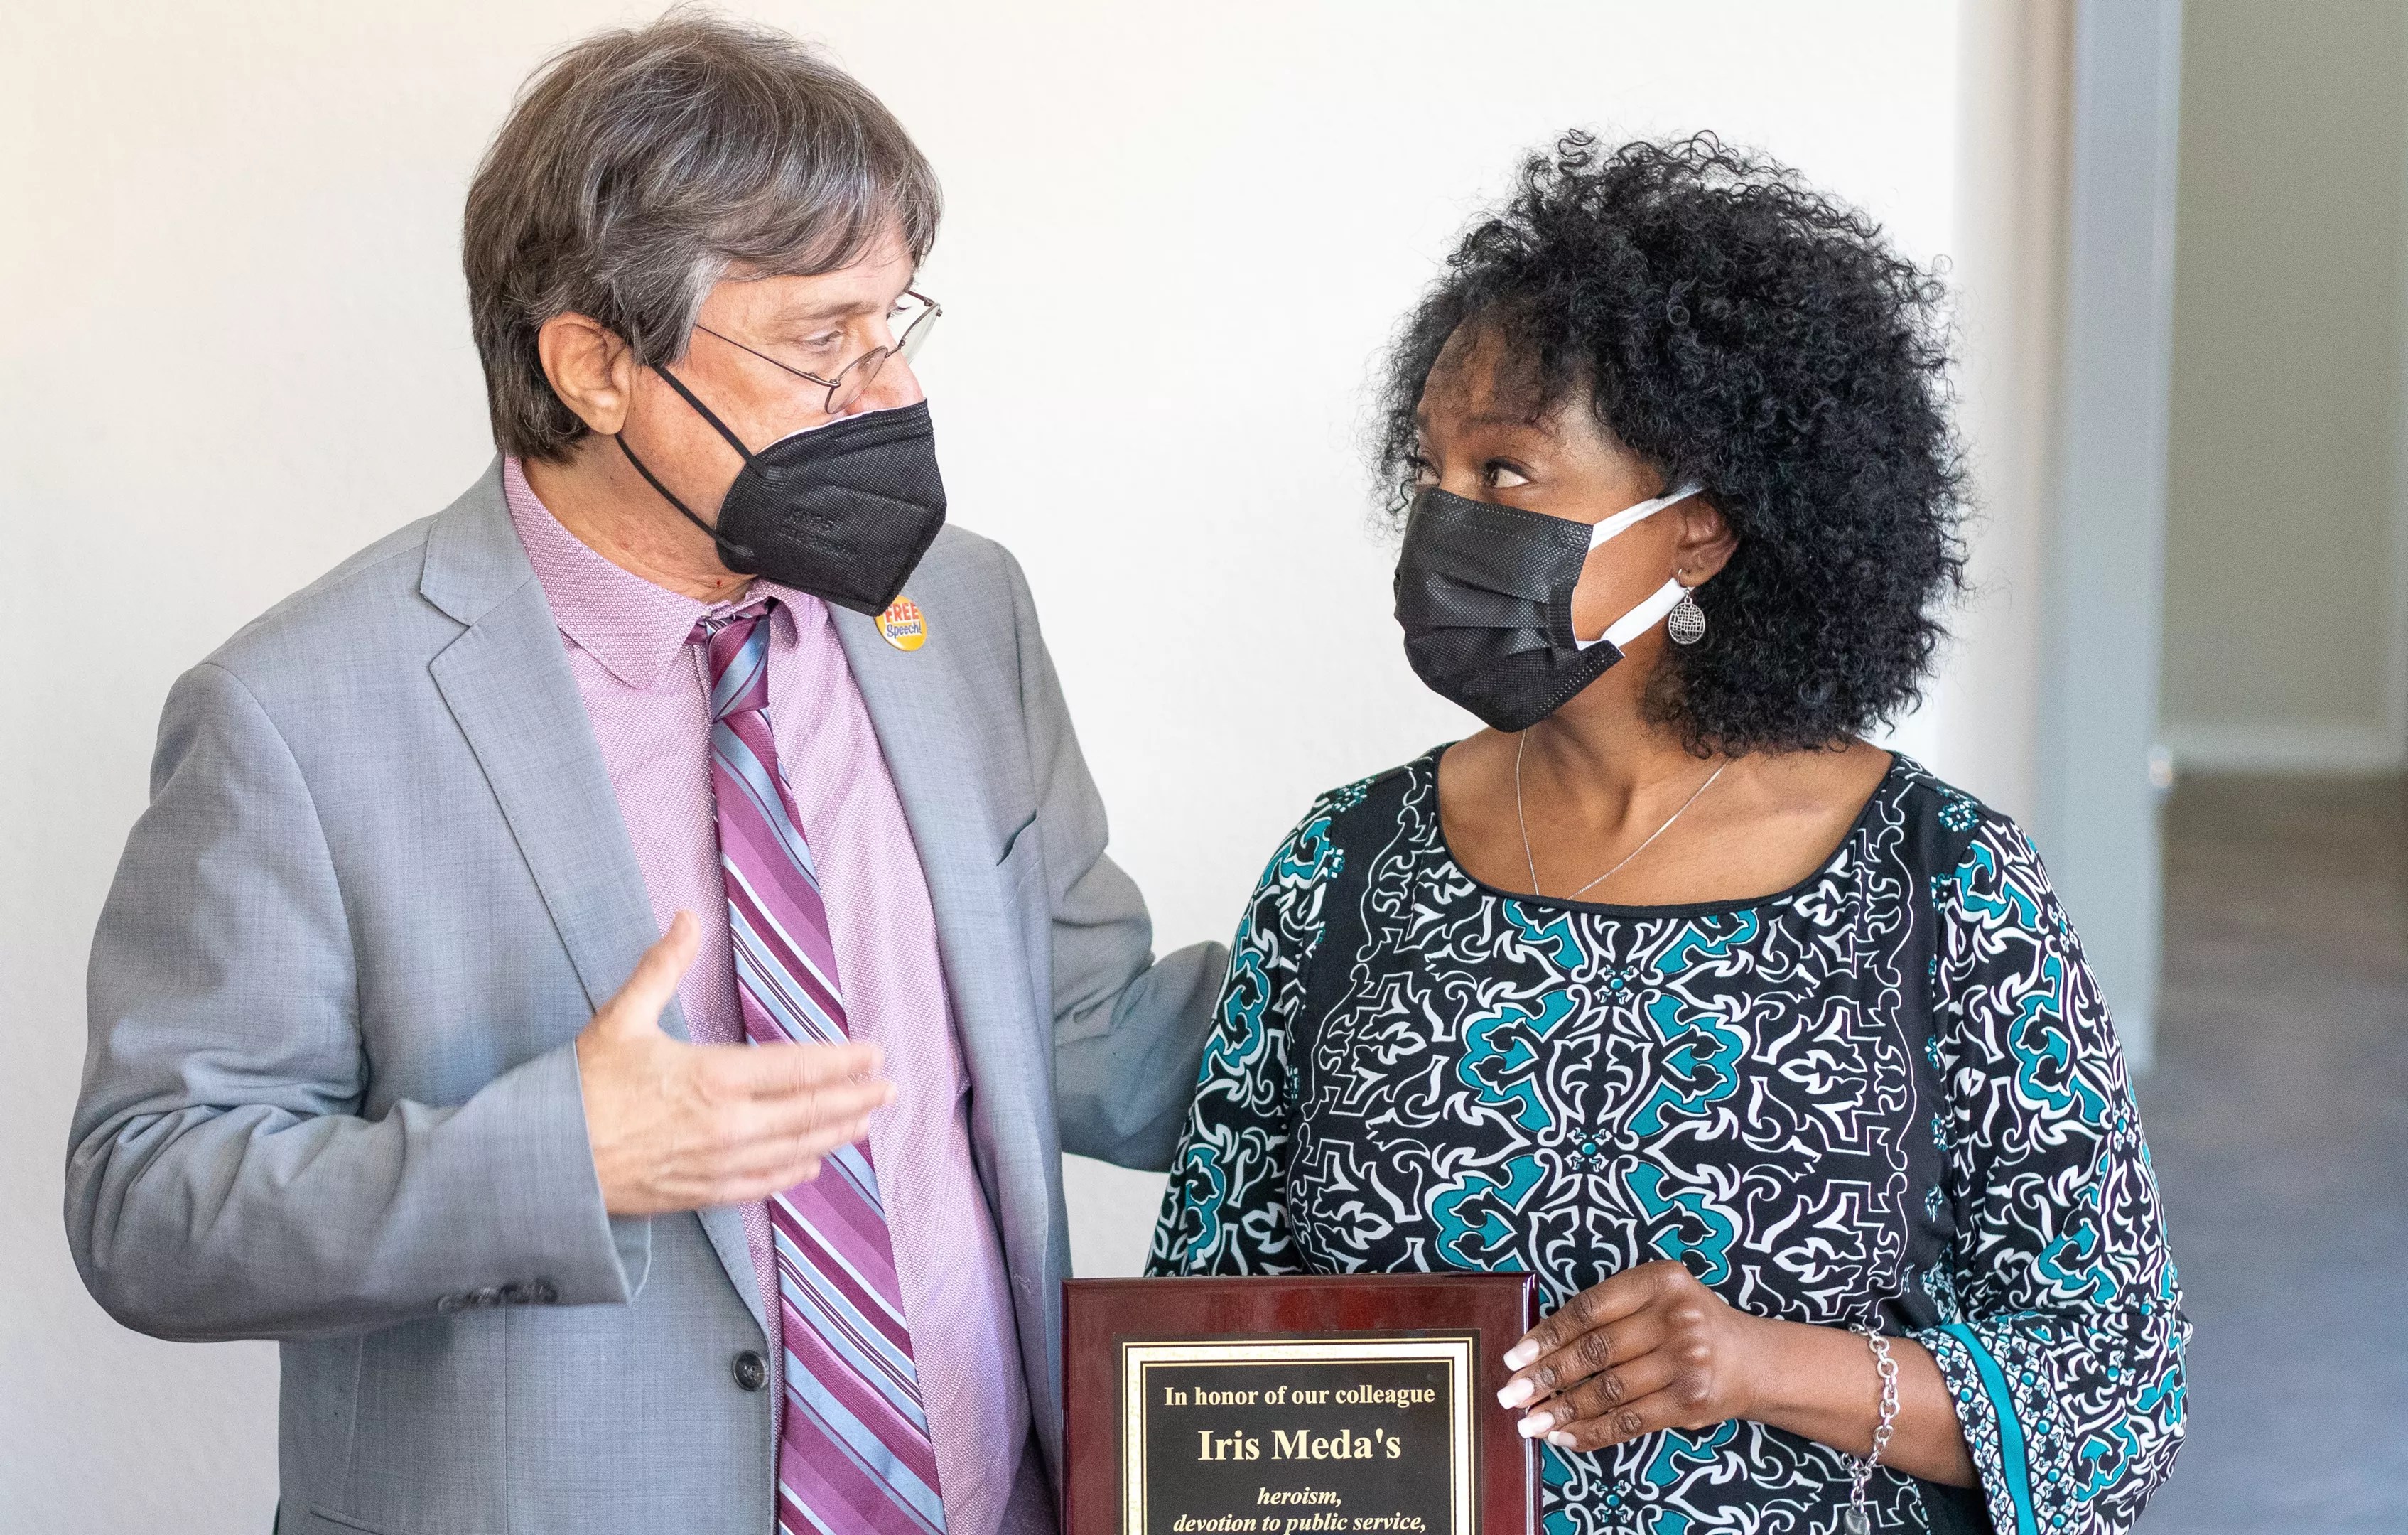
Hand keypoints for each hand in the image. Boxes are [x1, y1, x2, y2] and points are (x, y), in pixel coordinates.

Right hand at [575, 912, 895, 1216]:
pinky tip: (811, 1166)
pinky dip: (793, 1174)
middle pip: (810, 1113)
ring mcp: (717, 1165)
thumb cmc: (579, 1088)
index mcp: (715, 1078)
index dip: (844, 1063)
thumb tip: (686, 917)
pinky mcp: (699, 1194)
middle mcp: (728, 1126)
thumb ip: (662, 968)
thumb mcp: (621, 1018)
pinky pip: (761, 1186)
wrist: (542, 1163)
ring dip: (834, 1136)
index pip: (800, 1069)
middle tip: (889, 1090)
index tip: (875, 1055)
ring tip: (864, 1123)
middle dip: (855, 1099)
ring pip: (794, 1152)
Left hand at [1496, 1259, 1769, 1452]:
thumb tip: (1538, 1347)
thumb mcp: (1656, 1299)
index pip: (1589, 1309)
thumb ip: (1608, 1313)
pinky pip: (1629, 1420)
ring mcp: (1687, 1361)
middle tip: (1511, 1393)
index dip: (1546, 1334)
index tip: (1515, 1356)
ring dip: (1562, 1409)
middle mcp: (1676, 1317)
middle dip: (1546, 1375)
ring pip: (1608, 1389)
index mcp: (1659, 1280)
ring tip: (1529, 1421)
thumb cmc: (1687, 1325)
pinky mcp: (1691, 1401)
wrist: (1752, 1361)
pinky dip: (1592, 1432)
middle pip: (1595, 1350)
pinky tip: (1564, 1436)